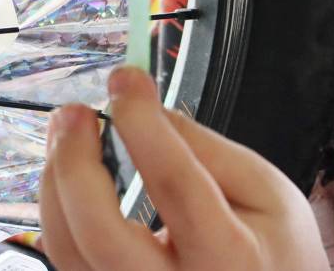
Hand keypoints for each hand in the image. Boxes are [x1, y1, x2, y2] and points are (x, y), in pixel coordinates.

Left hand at [39, 66, 328, 270]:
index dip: (144, 127)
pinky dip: (62, 210)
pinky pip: (69, 260)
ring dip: (57, 183)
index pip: (176, 184)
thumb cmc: (276, 246)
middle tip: (73, 112)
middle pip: (101, 234)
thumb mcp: (264, 190)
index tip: (126, 81)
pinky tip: (71, 175)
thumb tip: (150, 112)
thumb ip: (208, 152)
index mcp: (229, 256)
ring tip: (68, 132)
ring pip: (69, 250)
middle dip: (76, 165)